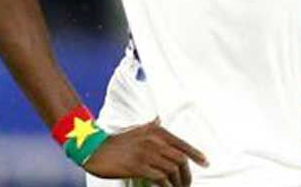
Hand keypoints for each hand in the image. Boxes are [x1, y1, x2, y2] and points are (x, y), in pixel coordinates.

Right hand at [83, 118, 206, 186]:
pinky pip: (159, 179)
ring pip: (172, 170)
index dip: (196, 154)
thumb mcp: (137, 129)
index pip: (183, 144)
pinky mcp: (137, 166)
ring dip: (178, 182)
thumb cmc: (116, 141)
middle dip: (187, 174)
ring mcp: (146, 153)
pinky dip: (166, 186)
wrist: (94, 148)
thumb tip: (160, 119)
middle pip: (180, 159)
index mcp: (157, 131)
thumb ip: (151, 126)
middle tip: (187, 183)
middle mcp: (154, 140)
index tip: (205, 163)